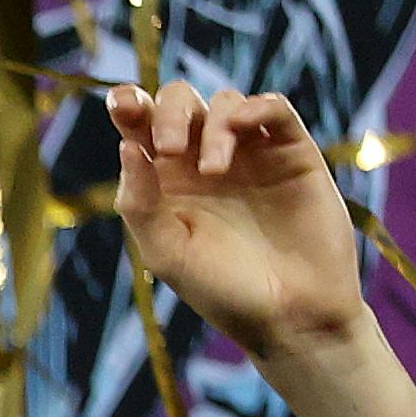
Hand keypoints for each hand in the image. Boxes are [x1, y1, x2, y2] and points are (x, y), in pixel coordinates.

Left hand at [107, 85, 367, 364]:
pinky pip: (274, 109)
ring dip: (213, 125)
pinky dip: (256, 107)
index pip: (140, 127)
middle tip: (172, 150)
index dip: (128, 105)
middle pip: (182, 102)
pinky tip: (243, 125)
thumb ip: (140, 202)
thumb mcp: (166, 252)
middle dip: (171, 112)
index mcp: (166, 181)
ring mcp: (251, 154)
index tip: (123, 105)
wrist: (291, 315)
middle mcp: (204, 160)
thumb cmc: (222, 291)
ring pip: (226, 101)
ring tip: (214, 171)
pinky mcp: (293, 153)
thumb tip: (126, 146)